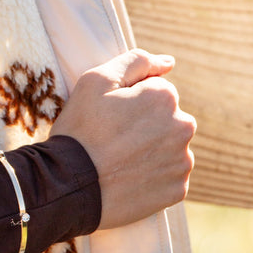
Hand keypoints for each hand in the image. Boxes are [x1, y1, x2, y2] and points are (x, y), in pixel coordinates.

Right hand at [49, 48, 195, 228]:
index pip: (156, 91)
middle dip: (146, 126)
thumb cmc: (80, 130)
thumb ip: (136, 61)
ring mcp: (182, 162)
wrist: (69, 188)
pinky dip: (152, 177)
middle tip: (113, 140)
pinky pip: (168, 177)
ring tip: (119, 161)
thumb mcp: (96, 80)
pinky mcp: (177, 190)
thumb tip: (169, 62)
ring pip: (169, 148)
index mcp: (165, 97)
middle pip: (167, 120)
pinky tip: (128, 179)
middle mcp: (183, 128)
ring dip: (151, 151)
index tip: (110, 118)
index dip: (129, 102)